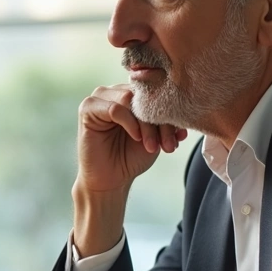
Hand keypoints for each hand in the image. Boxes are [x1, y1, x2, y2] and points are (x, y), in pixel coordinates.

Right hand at [73, 84, 186, 254]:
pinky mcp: (88, 108)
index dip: (169, 111)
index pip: (154, 93)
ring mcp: (99, 97)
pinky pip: (115, 109)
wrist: (111, 180)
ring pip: (130, 100)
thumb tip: (184, 107)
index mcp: (131, 94)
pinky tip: (137, 138)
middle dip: (160, 120)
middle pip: (143, 95)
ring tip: (153, 145)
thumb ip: (165, 118)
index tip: (181, 135)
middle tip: (169, 144)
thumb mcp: (155, 135)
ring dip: (146, 124)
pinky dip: (130, 124)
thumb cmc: (132, 156)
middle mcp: (114, 91)